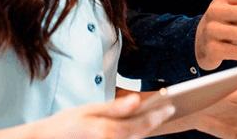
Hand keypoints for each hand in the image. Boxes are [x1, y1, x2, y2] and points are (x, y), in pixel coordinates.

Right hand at [21, 94, 174, 138]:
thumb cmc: (65, 125)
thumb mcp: (88, 110)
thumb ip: (115, 107)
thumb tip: (137, 100)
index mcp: (106, 132)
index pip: (139, 124)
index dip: (157, 115)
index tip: (171, 105)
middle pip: (140, 134)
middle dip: (155, 122)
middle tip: (169, 110)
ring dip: (146, 129)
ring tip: (157, 115)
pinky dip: (134, 135)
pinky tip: (140, 126)